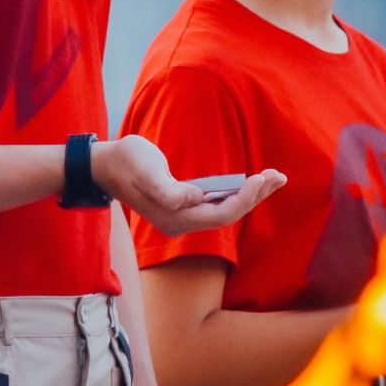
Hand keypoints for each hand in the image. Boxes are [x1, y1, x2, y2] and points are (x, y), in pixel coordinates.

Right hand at [92, 136, 285, 236]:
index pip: (220, 215)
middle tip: (279, 176)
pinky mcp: (186, 206)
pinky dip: (239, 192)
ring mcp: (184, 216)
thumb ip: (169, 190)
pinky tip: (254, 182)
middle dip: (256, 196)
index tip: (260, 178)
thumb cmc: (127, 162)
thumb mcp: (146, 171)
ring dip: (252, 194)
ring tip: (275, 178)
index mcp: (174, 219)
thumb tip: (195, 198)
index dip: (244, 199)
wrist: (106, 165)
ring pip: (227, 210)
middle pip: (229, 215)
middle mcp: (181, 223)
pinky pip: (219, 203)